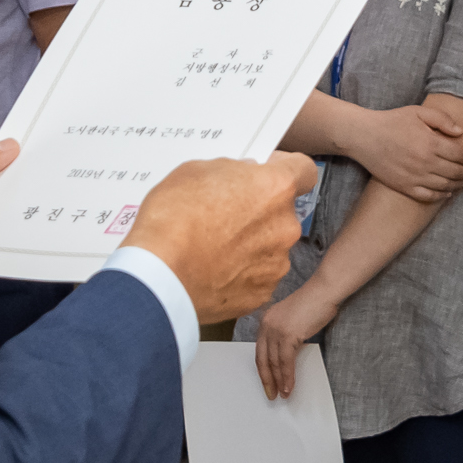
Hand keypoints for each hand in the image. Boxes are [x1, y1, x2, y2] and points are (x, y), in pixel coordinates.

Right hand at [125, 155, 318, 322]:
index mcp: (275, 188)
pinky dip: (241, 273)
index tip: (265, 173)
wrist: (160, 276)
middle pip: (282, 212)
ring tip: (214, 247)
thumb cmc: (173, 219)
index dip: (284, 169)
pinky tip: (214, 270)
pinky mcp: (261, 293)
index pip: (303, 170)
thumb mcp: (195, 171)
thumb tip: (241, 178)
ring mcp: (276, 264)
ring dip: (251, 244)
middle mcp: (285, 227)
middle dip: (259, 211)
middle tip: (225, 214)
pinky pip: (257, 276)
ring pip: (271, 246)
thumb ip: (229, 171)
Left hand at [254, 281, 341, 400]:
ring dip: (278, 381)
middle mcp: (266, 325)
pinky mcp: (287, 335)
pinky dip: (287, 376)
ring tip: (283, 395)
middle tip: (271, 394)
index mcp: (266, 321)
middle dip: (267, 380)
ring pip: (274, 363)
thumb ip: (286, 335)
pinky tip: (289, 387)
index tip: (268, 383)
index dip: (264, 369)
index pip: (260, 351)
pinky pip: (285, 362)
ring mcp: (276, 330)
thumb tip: (287, 356)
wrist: (324, 291)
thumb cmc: (314, 303)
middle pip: (263, 359)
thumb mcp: (293, 320)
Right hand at [344, 100, 462, 204]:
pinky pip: (428, 196)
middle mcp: (425, 162)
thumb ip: (442, 119)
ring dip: (459, 184)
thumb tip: (461, 132)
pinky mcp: (404, 186)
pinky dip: (441, 196)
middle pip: (456, 172)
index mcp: (431, 143)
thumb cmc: (392, 121)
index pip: (461, 155)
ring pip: (445, 186)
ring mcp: (415, 177)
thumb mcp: (418, 112)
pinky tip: (447, 192)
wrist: (364, 137)